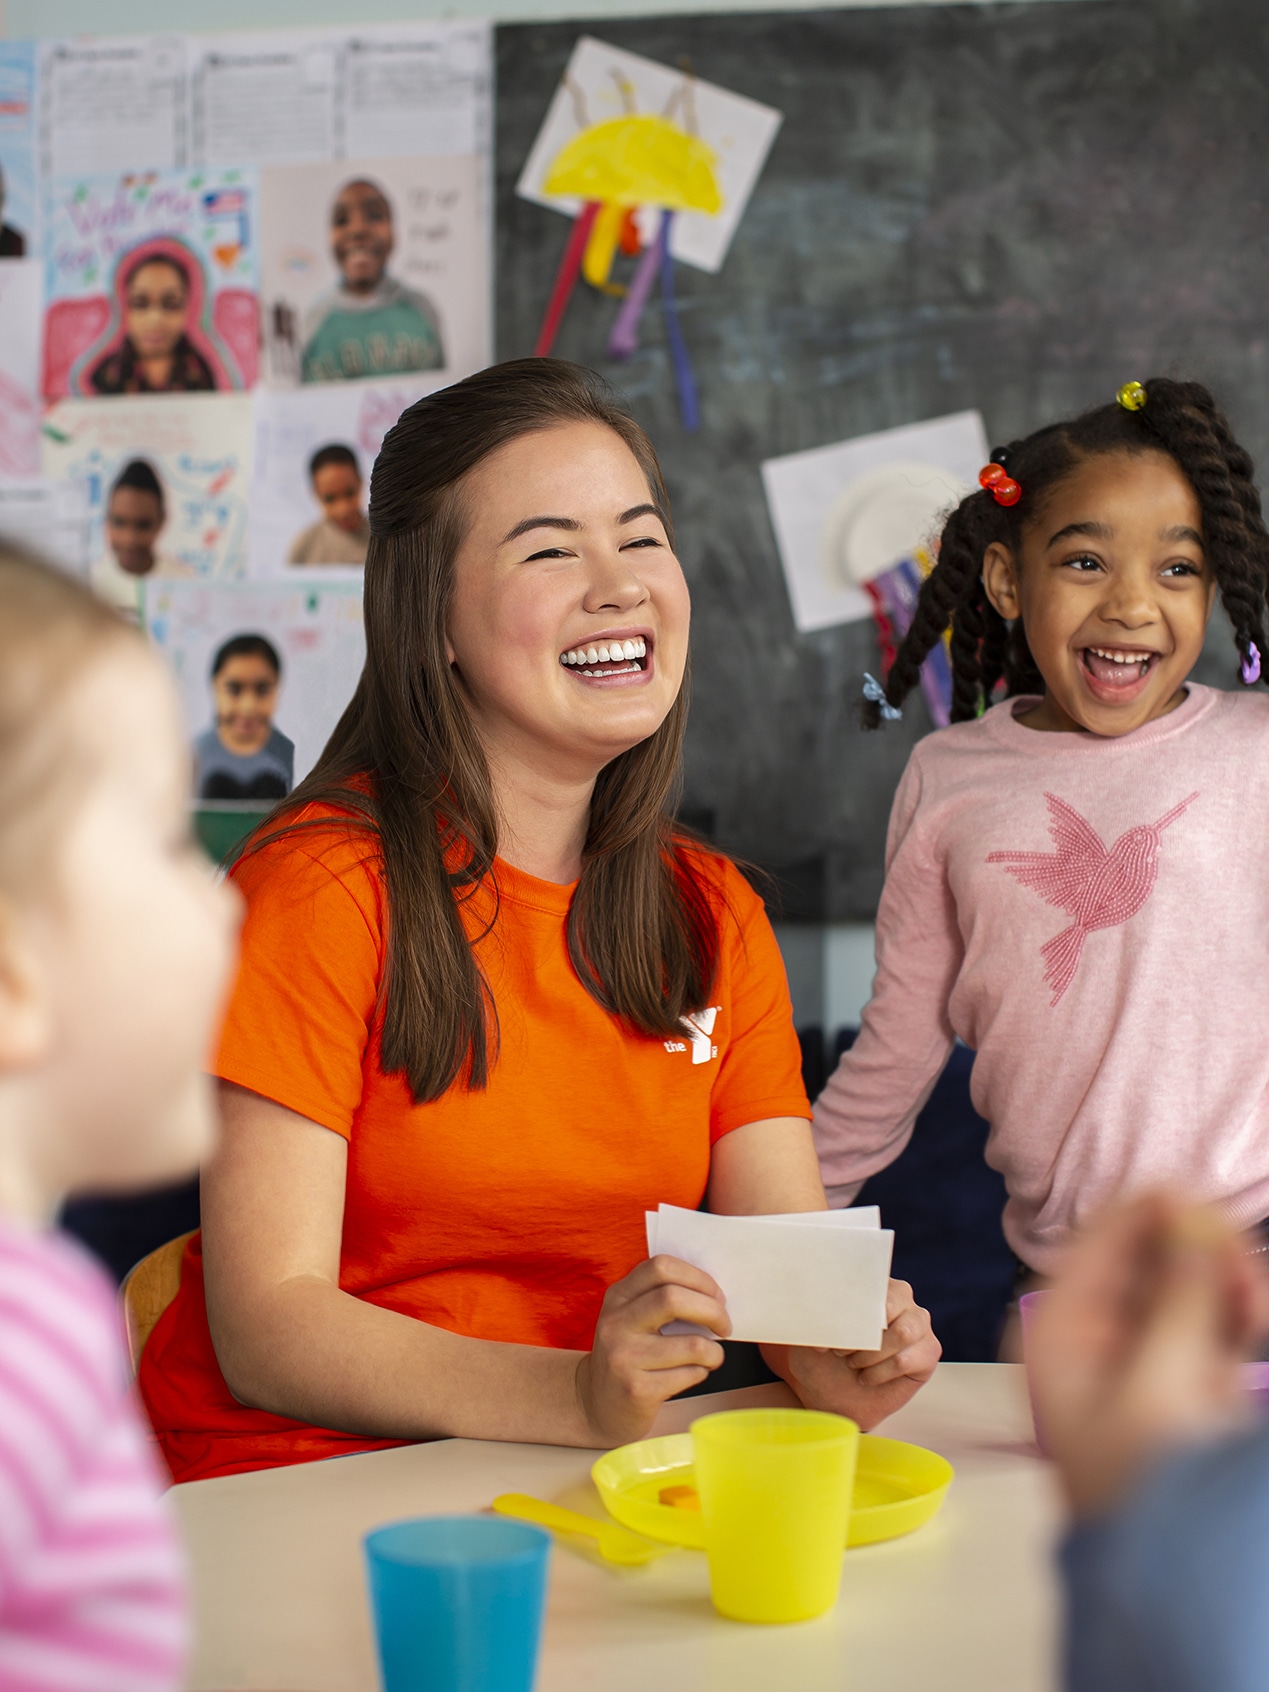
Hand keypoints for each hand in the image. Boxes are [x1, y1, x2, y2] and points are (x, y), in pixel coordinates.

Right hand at [574, 1255, 729, 1445]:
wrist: (595, 1404)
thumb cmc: (628, 1356)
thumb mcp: (632, 1319)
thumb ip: (662, 1299)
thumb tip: (715, 1296)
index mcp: (618, 1297)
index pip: (660, 1267)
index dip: (697, 1278)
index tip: (716, 1296)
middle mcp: (616, 1323)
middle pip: (673, 1298)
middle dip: (712, 1310)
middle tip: (724, 1325)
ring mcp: (623, 1357)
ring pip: (692, 1344)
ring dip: (713, 1351)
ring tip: (711, 1356)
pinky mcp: (637, 1390)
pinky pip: (689, 1374)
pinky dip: (702, 1372)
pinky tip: (692, 1373)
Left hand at [762, 1278, 940, 1429]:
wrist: (833, 1396)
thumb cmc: (821, 1359)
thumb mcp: (809, 1332)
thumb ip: (813, 1313)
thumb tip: (812, 1300)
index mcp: (872, 1282)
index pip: (870, 1280)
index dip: (850, 1306)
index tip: (832, 1330)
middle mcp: (902, 1297)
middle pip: (892, 1303)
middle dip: (862, 1332)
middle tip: (840, 1351)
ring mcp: (919, 1324)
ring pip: (902, 1333)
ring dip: (871, 1354)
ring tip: (852, 1363)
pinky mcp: (928, 1352)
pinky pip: (906, 1359)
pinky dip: (880, 1372)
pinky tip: (865, 1377)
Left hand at [1028, 1192, 1268, 1517]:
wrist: (1167, 1574)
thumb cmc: (1138, 1491)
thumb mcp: (1158, 1386)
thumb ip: (1178, 1299)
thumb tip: (1188, 1223)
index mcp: (1059, 1323)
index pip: (1106, 1234)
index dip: (1161, 1215)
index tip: (1211, 1223)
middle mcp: (1092, 1326)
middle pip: (1153, 1248)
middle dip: (1206, 1253)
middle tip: (1247, 1282)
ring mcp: (1139, 1346)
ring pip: (1189, 1276)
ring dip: (1230, 1280)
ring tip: (1257, 1308)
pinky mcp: (1181, 1368)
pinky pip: (1210, 1311)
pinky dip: (1237, 1307)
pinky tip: (1257, 1315)